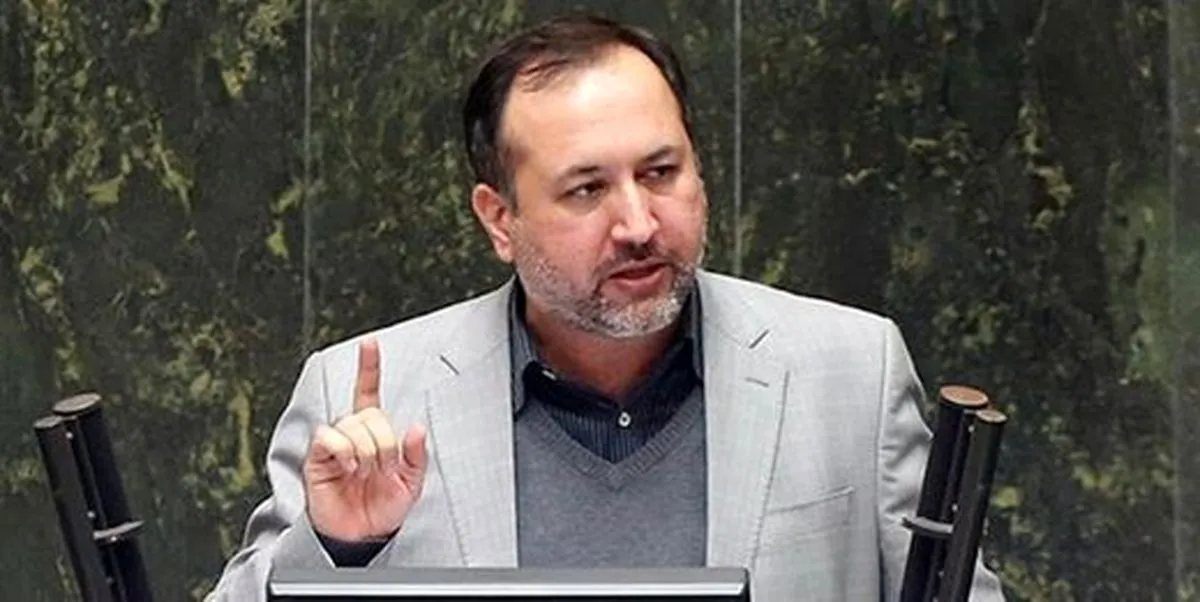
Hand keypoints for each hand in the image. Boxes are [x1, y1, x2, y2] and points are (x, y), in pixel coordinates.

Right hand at [303, 338, 427, 541]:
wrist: (362, 535)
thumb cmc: (383, 507)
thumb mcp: (411, 483)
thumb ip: (415, 456)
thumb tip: (416, 428)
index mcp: (375, 433)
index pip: (369, 392)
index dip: (369, 367)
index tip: (370, 343)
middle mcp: (352, 432)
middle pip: (372, 415)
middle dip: (385, 444)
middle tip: (384, 469)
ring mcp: (335, 443)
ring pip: (354, 426)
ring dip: (368, 452)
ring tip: (366, 474)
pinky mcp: (319, 457)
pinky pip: (331, 438)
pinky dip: (346, 452)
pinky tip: (350, 468)